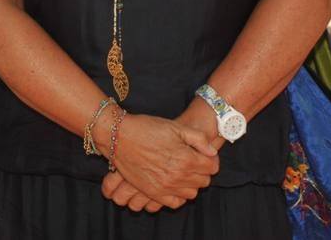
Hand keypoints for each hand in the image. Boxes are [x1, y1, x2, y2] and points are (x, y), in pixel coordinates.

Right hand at [104, 113, 218, 205]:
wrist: (118, 136)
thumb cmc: (147, 128)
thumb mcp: (175, 126)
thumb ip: (198, 139)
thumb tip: (212, 152)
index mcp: (186, 159)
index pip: (212, 167)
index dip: (209, 159)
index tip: (202, 154)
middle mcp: (178, 176)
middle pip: (204, 181)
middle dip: (201, 170)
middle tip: (192, 160)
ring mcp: (165, 187)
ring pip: (191, 193)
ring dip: (190, 183)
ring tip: (182, 170)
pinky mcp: (153, 193)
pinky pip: (175, 203)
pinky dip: (178, 195)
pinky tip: (173, 183)